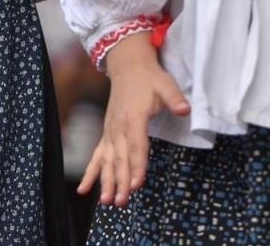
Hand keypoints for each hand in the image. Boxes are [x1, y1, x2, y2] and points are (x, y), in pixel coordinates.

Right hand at [77, 33, 190, 207]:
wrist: (127, 67)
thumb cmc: (148, 78)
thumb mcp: (165, 84)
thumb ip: (174, 98)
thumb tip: (185, 110)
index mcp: (134, 117)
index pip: (136, 146)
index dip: (137, 166)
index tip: (136, 185)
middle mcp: (118, 127)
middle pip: (119, 159)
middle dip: (120, 182)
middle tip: (121, 202)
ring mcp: (110, 132)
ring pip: (106, 161)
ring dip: (106, 182)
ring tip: (106, 202)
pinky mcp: (107, 134)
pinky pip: (97, 157)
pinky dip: (91, 173)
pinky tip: (85, 190)